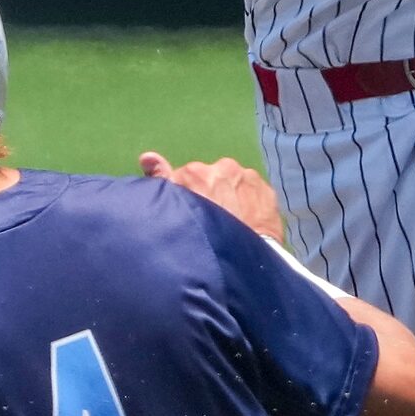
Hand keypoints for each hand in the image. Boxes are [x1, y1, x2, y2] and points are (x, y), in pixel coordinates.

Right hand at [138, 151, 285, 240]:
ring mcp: (247, 177)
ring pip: (235, 184)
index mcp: (195, 172)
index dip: (190, 196)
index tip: (193, 214)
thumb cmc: (197, 237)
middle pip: (214, 179)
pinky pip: (255, 193)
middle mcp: (222, 167)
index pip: (188, 179)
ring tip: (233, 221)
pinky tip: (248, 221)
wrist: (238, 259)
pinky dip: (251, 202)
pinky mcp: (267, 190)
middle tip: (214, 219)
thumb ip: (161, 179)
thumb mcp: (173, 209)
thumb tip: (147, 156)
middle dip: (213, 194)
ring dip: (233, 196)